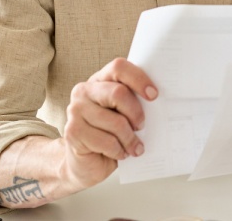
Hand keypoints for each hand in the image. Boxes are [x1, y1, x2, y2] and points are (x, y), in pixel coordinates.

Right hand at [62, 57, 157, 188]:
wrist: (86, 163)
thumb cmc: (111, 135)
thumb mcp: (124, 114)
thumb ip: (134, 102)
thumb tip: (160, 101)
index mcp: (100, 80)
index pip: (119, 68)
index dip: (139, 79)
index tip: (154, 95)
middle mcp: (84, 91)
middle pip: (118, 93)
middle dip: (136, 113)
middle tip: (141, 126)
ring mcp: (75, 110)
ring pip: (115, 122)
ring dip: (130, 139)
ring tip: (134, 147)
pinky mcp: (72, 131)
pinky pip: (106, 141)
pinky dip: (119, 151)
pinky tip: (119, 153)